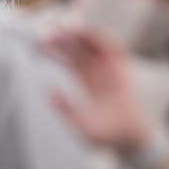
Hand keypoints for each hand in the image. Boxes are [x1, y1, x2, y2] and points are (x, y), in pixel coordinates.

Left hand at [45, 28, 151, 155]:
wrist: (130, 138)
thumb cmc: (105, 135)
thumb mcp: (79, 125)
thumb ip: (65, 109)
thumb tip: (49, 91)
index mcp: (87, 81)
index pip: (69, 59)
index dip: (55, 51)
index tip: (39, 45)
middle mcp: (98, 71)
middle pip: (79, 48)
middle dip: (63, 39)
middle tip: (46, 34)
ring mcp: (111, 68)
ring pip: (94, 44)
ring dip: (80, 34)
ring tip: (65, 30)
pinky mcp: (123, 69)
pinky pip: (113, 49)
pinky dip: (102, 39)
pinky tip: (88, 34)